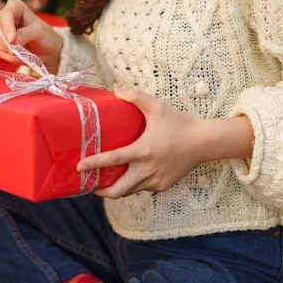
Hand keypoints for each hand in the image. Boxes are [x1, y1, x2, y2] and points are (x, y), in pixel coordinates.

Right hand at [0, 0, 63, 72]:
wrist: (47, 50)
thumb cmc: (45, 36)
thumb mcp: (40, 32)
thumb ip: (26, 34)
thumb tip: (13, 40)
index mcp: (16, 7)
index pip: (5, 13)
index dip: (7, 26)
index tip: (12, 39)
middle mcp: (5, 16)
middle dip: (2, 39)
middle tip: (13, 50)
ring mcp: (1, 30)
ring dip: (5, 49)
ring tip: (21, 53)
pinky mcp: (0, 43)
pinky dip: (9, 56)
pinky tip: (20, 56)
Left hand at [79, 89, 253, 198]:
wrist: (204, 143)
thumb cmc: (179, 123)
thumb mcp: (158, 107)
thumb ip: (136, 97)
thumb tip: (116, 91)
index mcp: (142, 151)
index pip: (112, 160)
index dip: (93, 165)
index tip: (78, 167)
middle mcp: (147, 170)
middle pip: (117, 191)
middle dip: (100, 190)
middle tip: (89, 183)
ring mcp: (155, 181)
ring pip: (129, 192)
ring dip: (116, 188)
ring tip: (104, 181)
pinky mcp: (162, 186)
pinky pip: (142, 188)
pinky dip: (133, 184)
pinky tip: (129, 175)